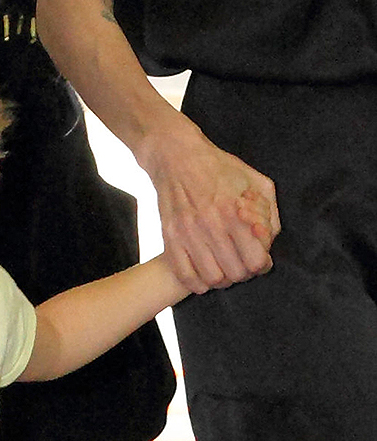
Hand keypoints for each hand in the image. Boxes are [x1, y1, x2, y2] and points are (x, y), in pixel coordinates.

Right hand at [141, 118, 279, 293]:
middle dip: (244, 272)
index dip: (262, 264)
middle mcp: (211, 226)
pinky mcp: (170, 239)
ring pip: (213, 279)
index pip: (255, 260)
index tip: (260, 258)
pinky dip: (198, 282)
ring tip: (224, 267)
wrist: (178, 158)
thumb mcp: (256, 181)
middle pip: (236, 273)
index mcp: (235, 211)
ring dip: (222, 279)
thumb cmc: (220, 169)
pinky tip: (204, 272)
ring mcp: (188, 234)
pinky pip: (186, 277)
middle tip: (241, 262)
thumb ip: (270, 213)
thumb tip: (268, 242)